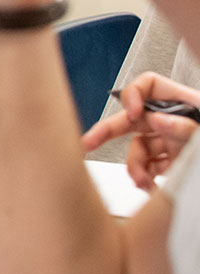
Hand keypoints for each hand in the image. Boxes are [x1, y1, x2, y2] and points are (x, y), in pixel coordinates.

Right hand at [82, 72, 199, 187]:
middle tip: (88, 143)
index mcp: (185, 103)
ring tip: (143, 182)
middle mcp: (175, 121)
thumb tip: (158, 121)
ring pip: (140, 149)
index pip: (148, 86)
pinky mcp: (176, 164)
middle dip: (109, 131)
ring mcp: (174, 143)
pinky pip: (152, 168)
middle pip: (133, 119)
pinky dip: (147, 178)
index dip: (133, 95)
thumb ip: (186, 126)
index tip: (132, 114)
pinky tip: (152, 187)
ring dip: (136, 166)